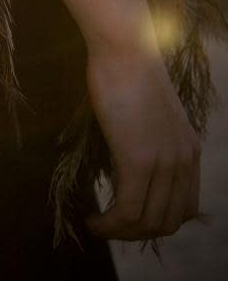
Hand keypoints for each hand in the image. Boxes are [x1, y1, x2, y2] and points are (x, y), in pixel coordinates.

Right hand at [86, 45, 200, 240]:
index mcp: (188, 150)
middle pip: (168, 221)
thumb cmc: (125, 67)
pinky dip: (110, 225)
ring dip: (121, 233)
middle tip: (108, 226)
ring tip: (97, 226)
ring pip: (148, 222)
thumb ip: (145, 132)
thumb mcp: (146, 108)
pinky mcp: (139, 161)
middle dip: (137, 232)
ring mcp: (164, 163)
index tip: (126, 215)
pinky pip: (128, 211)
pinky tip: (92, 220)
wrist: (125, 47)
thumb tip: (125, 145)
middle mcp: (184, 162)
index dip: (155, 219)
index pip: (184, 207)